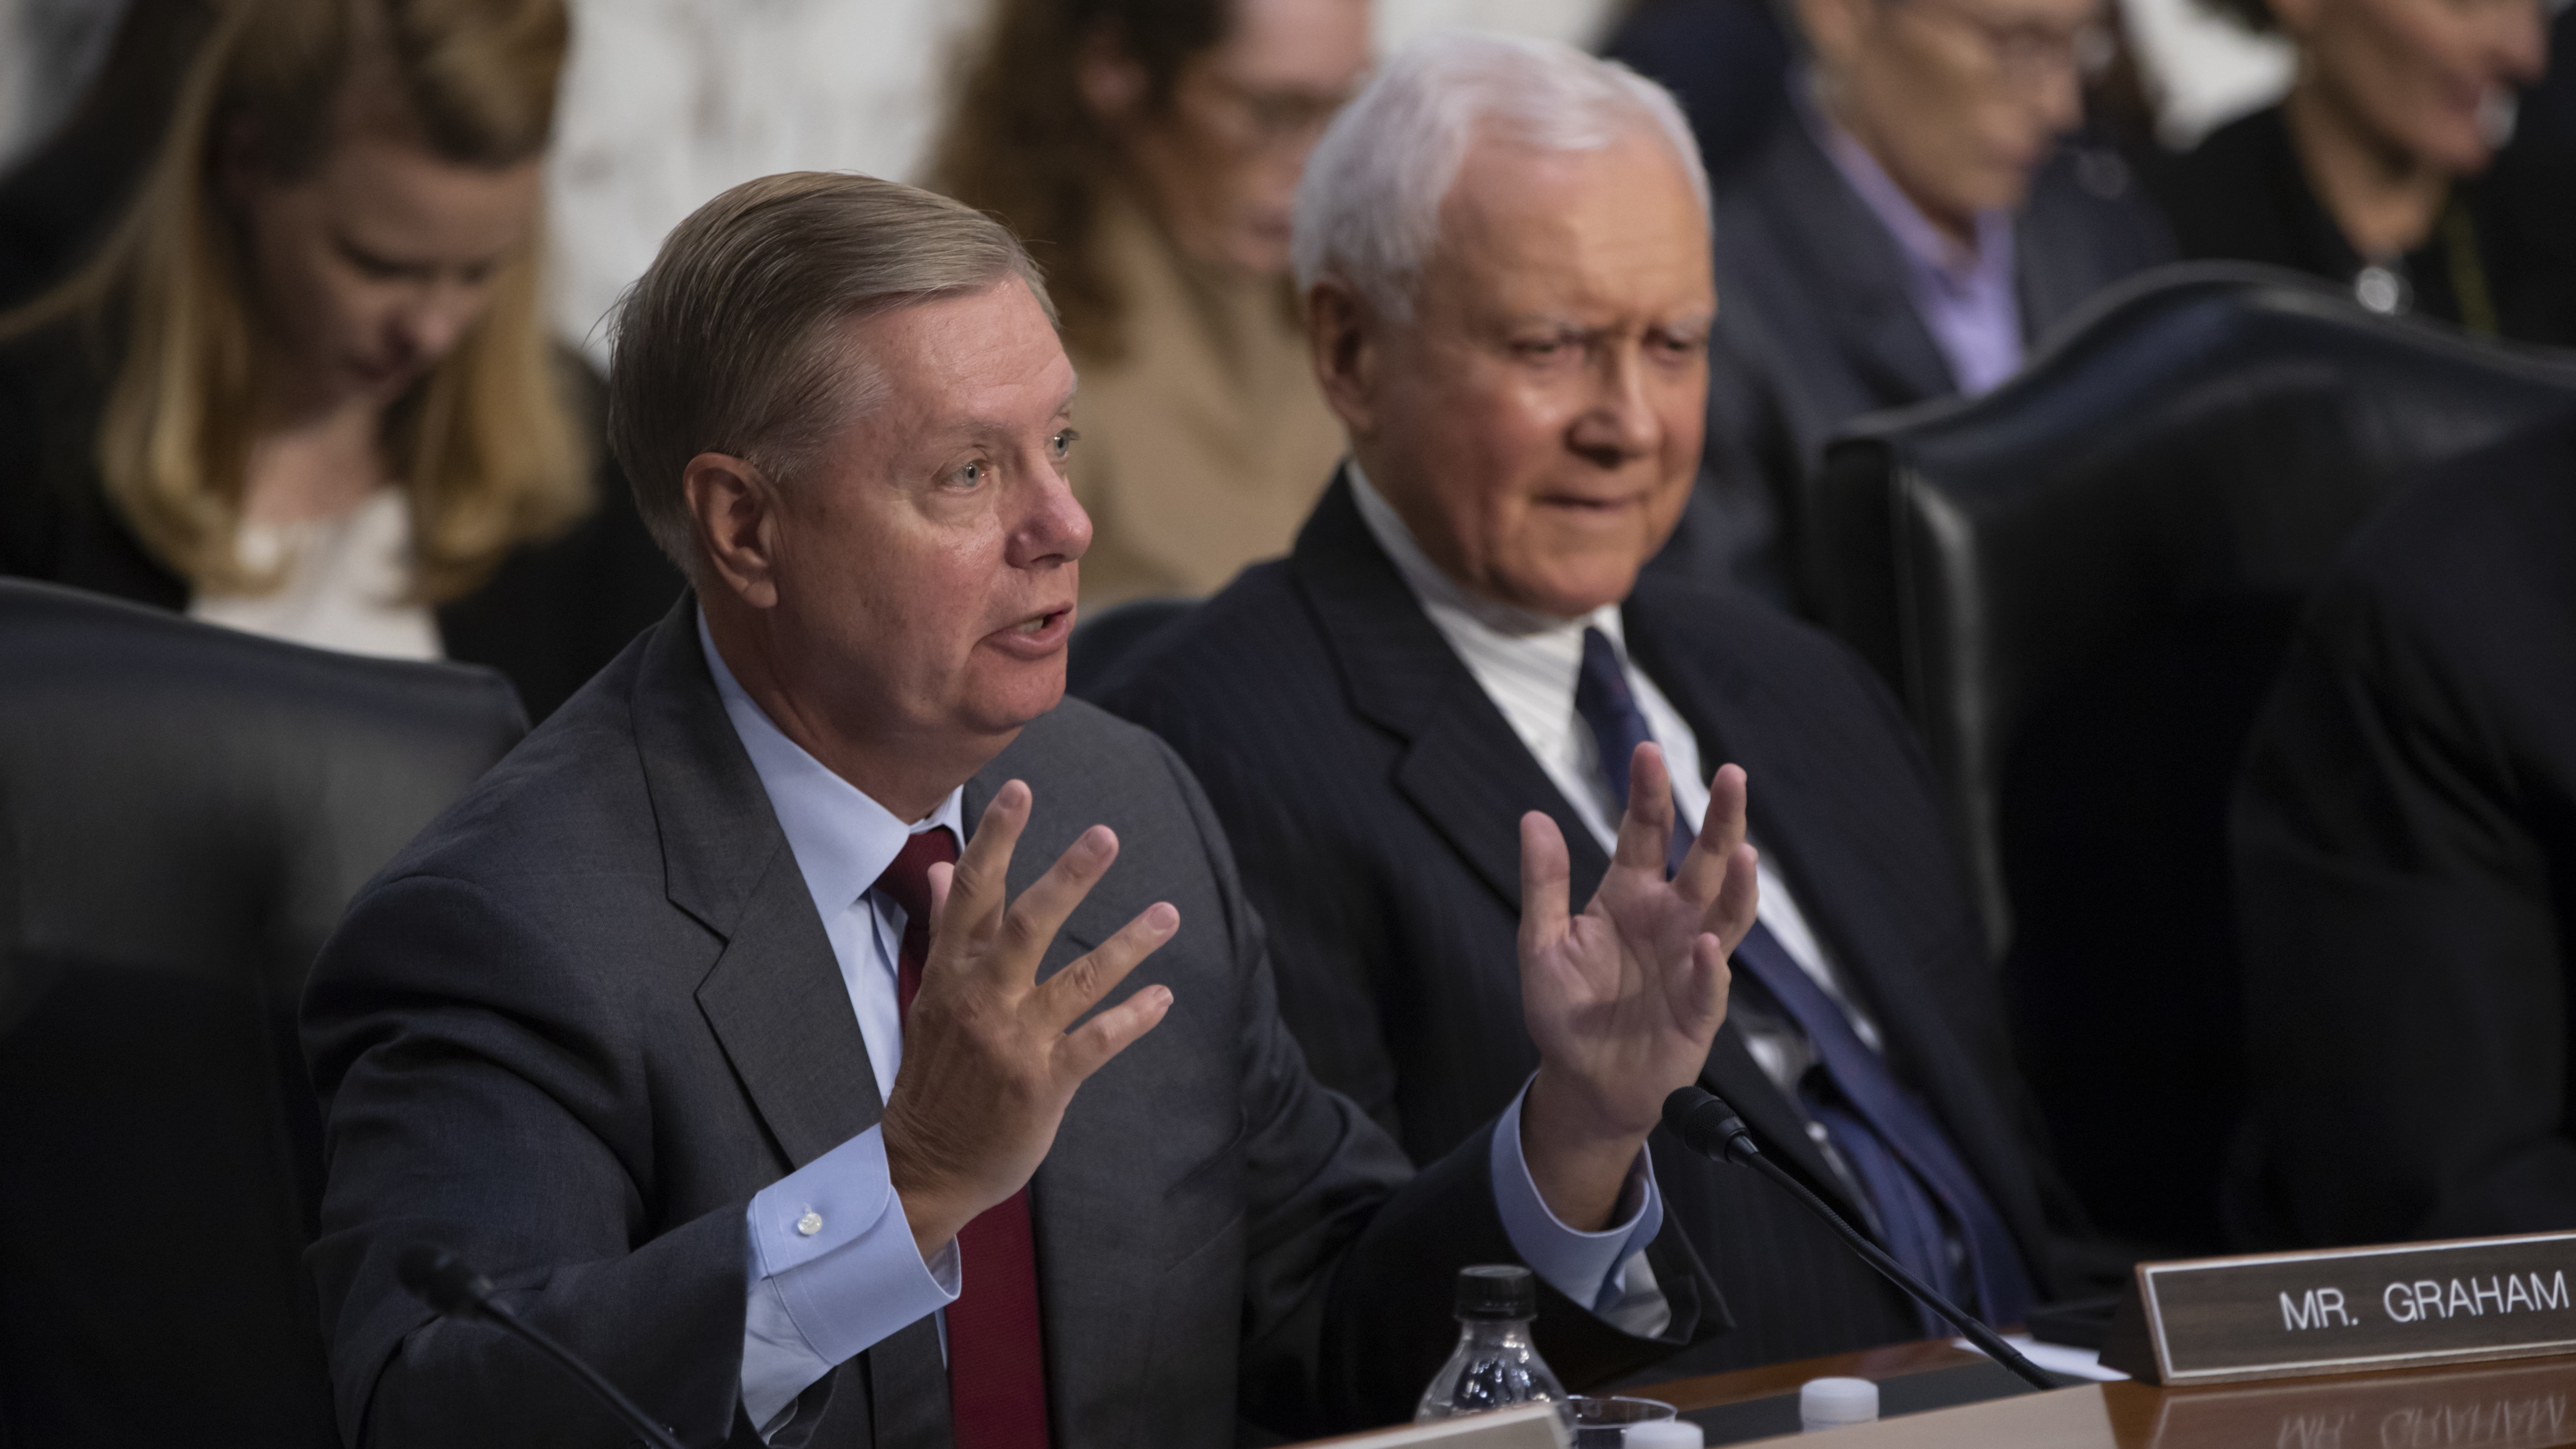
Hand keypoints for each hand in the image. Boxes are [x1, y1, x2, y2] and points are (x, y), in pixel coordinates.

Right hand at [880, 780, 1176, 1258]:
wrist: (924, 1162)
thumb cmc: (934, 1076)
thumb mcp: (930, 996)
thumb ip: (946, 928)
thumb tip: (942, 867)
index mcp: (952, 973)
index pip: (971, 893)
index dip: (995, 840)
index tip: (1018, 790)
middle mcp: (981, 1000)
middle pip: (1025, 924)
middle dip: (1068, 878)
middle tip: (1106, 836)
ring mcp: (1013, 1041)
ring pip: (1076, 980)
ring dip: (1126, 944)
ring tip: (1168, 914)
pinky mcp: (1043, 1083)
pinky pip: (1095, 1041)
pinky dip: (1131, 1017)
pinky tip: (1163, 996)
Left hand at [1518, 748, 1758, 1228]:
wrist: (1584, 1081)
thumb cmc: (1567, 1010)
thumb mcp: (1542, 942)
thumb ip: (1544, 883)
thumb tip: (1533, 818)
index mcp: (1630, 894)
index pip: (1646, 833)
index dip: (1649, 793)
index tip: (1647, 751)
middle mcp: (1670, 918)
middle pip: (1703, 859)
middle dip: (1720, 818)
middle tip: (1731, 774)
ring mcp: (1691, 960)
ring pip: (1726, 912)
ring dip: (1738, 885)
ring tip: (1744, 854)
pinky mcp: (1699, 1007)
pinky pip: (1710, 982)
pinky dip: (1710, 965)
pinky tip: (1706, 944)